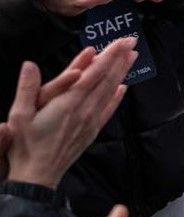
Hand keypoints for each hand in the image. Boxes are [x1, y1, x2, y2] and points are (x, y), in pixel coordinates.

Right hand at [3, 39, 133, 187]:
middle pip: (106, 79)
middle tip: (132, 40)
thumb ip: (27, 88)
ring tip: (132, 57)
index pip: (93, 74)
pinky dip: (117, 97)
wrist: (38, 176)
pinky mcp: (91, 131)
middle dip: (119, 58)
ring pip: (110, 91)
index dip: (108, 56)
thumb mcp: (19, 115)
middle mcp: (84, 110)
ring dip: (122, 72)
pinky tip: (123, 88)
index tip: (120, 41)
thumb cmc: (25, 146)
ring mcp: (90, 121)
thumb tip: (30, 64)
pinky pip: (108, 110)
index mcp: (67, 103)